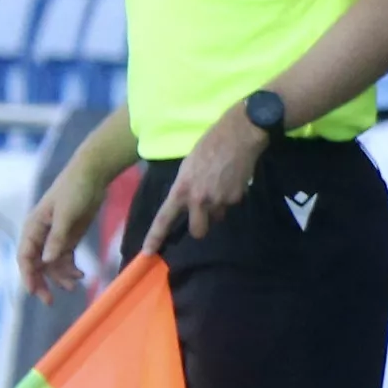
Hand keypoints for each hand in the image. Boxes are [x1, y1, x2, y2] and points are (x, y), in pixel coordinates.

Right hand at [15, 170, 108, 301]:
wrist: (92, 174)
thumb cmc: (76, 190)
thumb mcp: (67, 214)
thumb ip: (58, 237)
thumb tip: (47, 260)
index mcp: (33, 227)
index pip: (25, 256)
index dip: (28, 275)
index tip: (33, 292)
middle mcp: (40, 234)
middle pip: (36, 264)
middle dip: (41, 282)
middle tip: (49, 301)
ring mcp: (55, 236)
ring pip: (52, 264)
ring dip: (60, 276)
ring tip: (75, 286)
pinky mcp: (69, 236)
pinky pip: (65, 257)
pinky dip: (70, 268)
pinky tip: (81, 275)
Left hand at [145, 106, 268, 256]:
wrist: (239, 134)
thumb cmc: (209, 144)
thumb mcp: (188, 166)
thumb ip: (186, 187)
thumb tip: (189, 202)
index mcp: (181, 189)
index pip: (164, 219)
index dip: (155, 237)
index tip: (148, 252)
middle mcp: (199, 199)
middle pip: (198, 230)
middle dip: (201, 226)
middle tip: (204, 214)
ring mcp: (220, 200)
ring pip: (218, 216)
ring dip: (218, 208)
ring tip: (221, 186)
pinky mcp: (237, 197)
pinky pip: (232, 204)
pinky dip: (232, 196)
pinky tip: (233, 179)